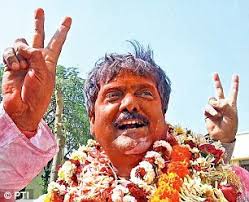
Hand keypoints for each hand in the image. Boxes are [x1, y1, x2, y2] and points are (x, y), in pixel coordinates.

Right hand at [2, 8, 71, 133]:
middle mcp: (37, 58)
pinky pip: (9, 51)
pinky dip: (10, 57)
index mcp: (49, 61)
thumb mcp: (44, 74)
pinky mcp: (10, 63)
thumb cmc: (38, 94)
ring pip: (19, 41)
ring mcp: (23, 60)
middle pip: (38, 35)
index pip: (57, 42)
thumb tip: (25, 45)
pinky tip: (14, 67)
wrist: (23, 108)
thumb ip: (36, 56)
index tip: (68, 19)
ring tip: (21, 67)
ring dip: (19, 52)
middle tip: (40, 9)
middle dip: (38, 23)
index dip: (62, 30)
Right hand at [204, 73, 238, 142]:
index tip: (235, 75)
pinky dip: (210, 111)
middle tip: (215, 74)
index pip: (233, 92)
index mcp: (231, 104)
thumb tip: (213, 101)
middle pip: (219, 90)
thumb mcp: (231, 115)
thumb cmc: (230, 126)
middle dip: (217, 82)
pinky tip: (214, 115)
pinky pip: (206, 108)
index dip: (234, 83)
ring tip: (218, 114)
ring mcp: (214, 108)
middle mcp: (222, 104)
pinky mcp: (207, 113)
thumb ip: (224, 105)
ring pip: (211, 100)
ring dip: (214, 106)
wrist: (222, 136)